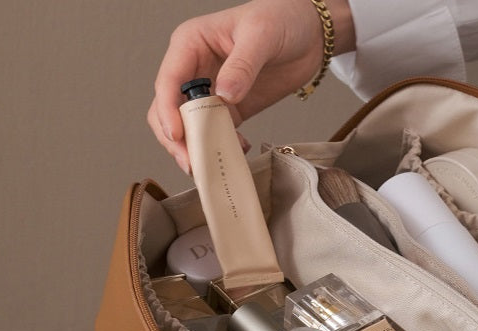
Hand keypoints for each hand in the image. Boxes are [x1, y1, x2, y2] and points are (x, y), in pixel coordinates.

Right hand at [147, 0, 353, 173]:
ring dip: (196, 147)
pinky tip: (237, 150)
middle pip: (169, 109)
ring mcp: (211, 91)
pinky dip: (221, 146)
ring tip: (210, 164)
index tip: (177, 135)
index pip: (168, 82)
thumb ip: (242, 65)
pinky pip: (216, 132)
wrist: (310, 32)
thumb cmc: (281, 18)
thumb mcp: (260, 35)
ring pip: (189, 125)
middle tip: (192, 161)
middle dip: (176, 138)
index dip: (167, 111)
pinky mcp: (231, 107)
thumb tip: (225, 95)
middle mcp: (194, 69)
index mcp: (190, 44)